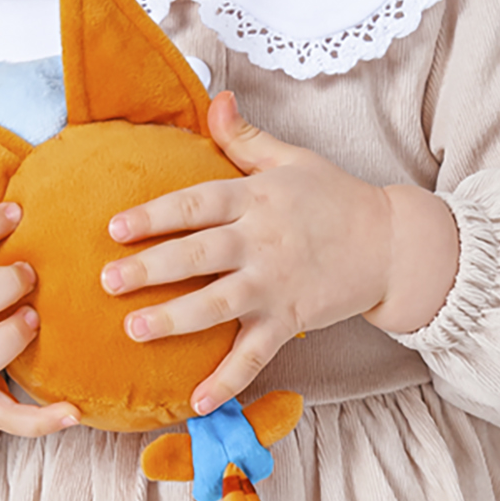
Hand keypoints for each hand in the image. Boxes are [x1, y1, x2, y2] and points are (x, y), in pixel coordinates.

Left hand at [101, 92, 458, 412]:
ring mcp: (276, 283)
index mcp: (256, 198)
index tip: (115, 228)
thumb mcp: (291, 159)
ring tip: (134, 330)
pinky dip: (228, 379)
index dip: (154, 215)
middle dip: (151, 269)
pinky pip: (255, 354)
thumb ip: (244, 136)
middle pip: (198, 255)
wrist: (392, 242)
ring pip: (218, 304)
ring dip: (175, 320)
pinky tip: (196, 402)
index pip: (196, 204)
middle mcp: (262, 241)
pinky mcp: (291, 318)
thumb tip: (214, 98)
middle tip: (107, 281)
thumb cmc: (336, 197)